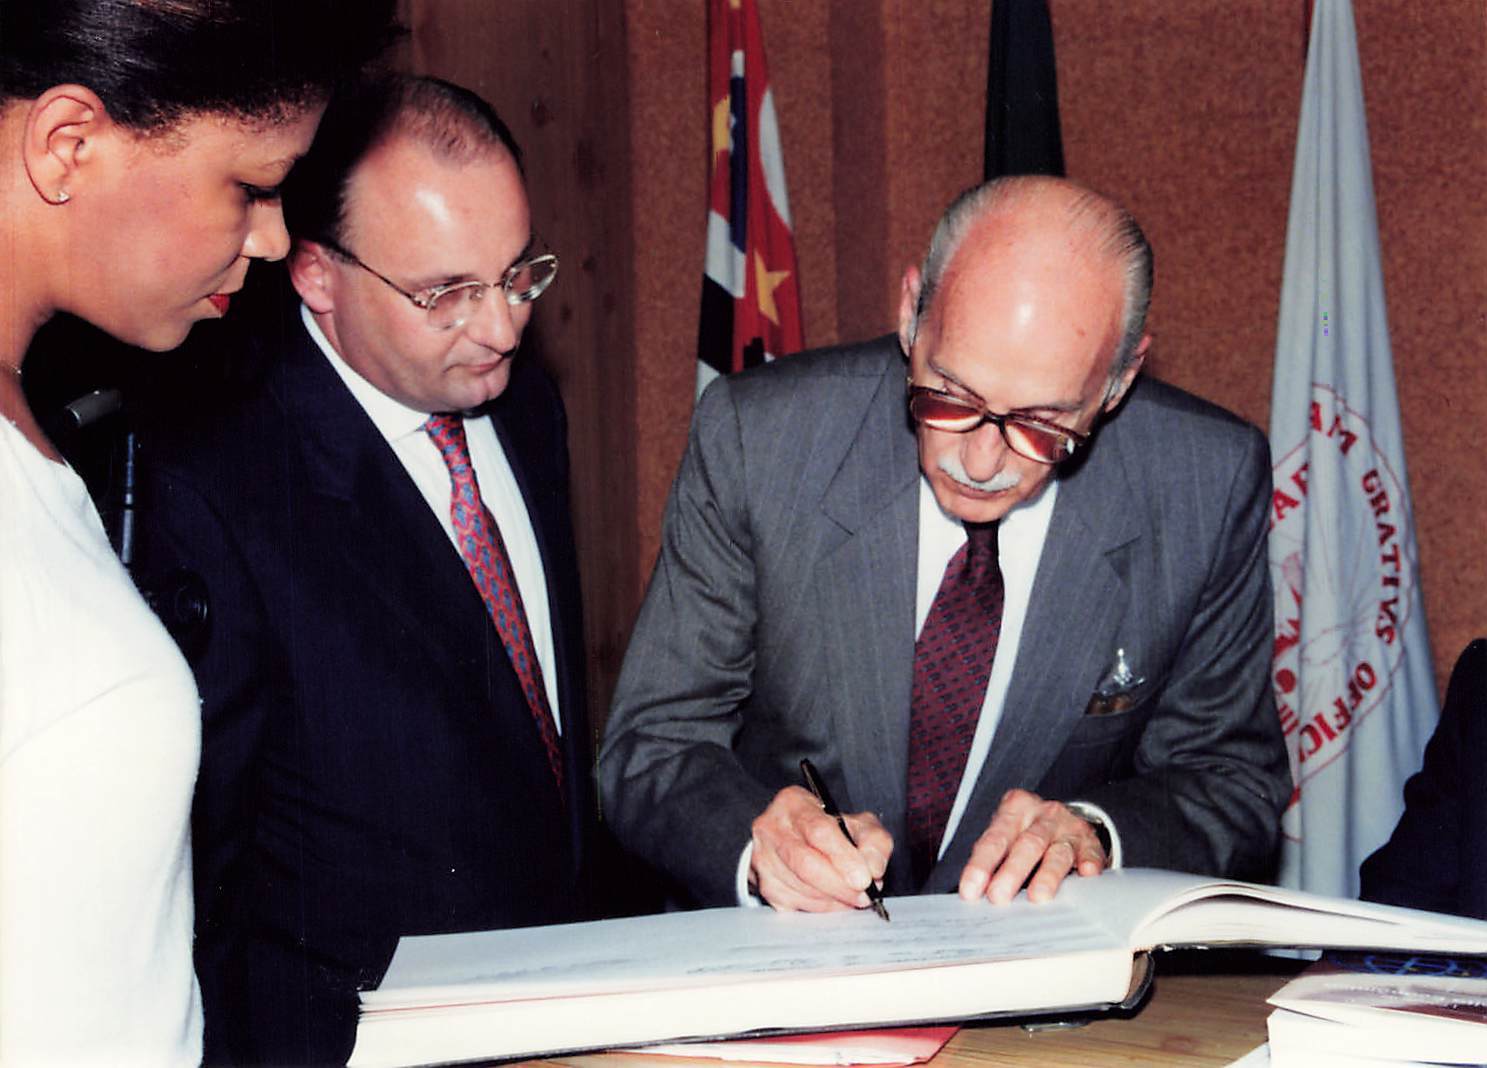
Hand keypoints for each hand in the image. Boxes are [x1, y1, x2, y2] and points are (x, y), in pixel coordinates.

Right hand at [749, 786, 891, 911]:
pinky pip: (794, 904)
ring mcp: (763, 857)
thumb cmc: (832, 830)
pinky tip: (833, 899)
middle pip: (804, 863)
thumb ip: (875, 842)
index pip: (818, 830)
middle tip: (863, 896)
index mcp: (794, 803)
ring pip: (799, 887)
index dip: (843, 858)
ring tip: (852, 897)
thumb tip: (873, 870)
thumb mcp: (860, 824)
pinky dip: (819, 907)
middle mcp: (771, 827)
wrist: (802, 839)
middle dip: (839, 885)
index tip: (864, 879)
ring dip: (832, 899)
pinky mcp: (763, 883)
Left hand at [958, 788, 1106, 905]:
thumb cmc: (1028, 832)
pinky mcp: (1091, 843)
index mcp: (1015, 809)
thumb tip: (974, 894)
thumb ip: (994, 858)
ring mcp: (1069, 828)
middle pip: (1027, 844)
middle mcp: (1043, 815)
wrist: (1067, 818)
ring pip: (1058, 852)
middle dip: (1011, 872)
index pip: (994, 839)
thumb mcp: (1008, 834)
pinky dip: (1088, 864)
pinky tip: (1086, 875)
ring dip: (1047, 875)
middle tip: (999, 897)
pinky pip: (1090, 853)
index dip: (980, 865)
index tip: (970, 891)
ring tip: (1038, 897)